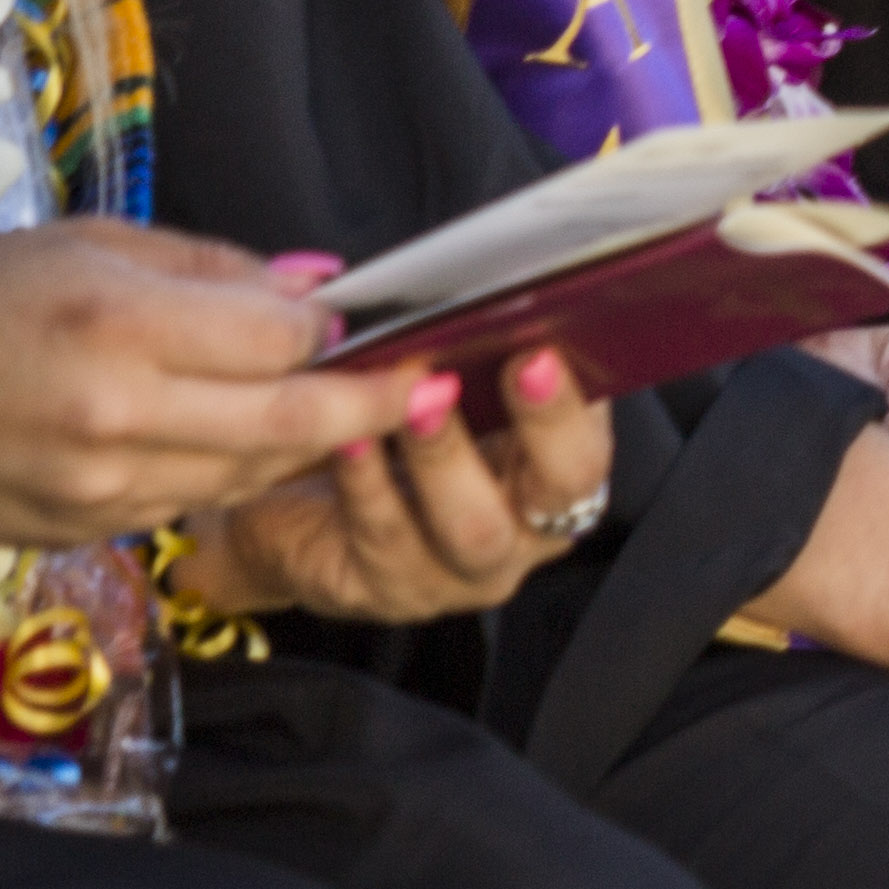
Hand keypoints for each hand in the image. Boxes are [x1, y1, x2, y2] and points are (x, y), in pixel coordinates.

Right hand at [0, 220, 403, 548]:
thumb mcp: (89, 244)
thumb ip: (214, 268)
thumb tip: (321, 285)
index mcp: (120, 324)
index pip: (283, 337)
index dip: (338, 328)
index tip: (378, 316)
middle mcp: (121, 414)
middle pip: (293, 419)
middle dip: (377, 405)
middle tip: (436, 386)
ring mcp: (108, 485)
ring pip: (258, 470)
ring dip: (317, 442)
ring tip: (363, 409)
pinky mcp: (97, 531)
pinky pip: (203, 499)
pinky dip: (242, 469)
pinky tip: (259, 439)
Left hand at [169, 347, 614, 623]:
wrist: (295, 512)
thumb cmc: (388, 440)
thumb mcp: (451, 397)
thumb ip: (488, 361)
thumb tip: (505, 296)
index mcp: (555, 476)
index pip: (592, 443)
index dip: (575, 403)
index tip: (544, 350)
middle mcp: (525, 531)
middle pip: (560, 491)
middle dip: (540, 423)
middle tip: (512, 364)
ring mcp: (459, 572)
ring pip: (473, 526)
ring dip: (446, 455)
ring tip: (415, 400)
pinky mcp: (387, 592)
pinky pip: (384, 537)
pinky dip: (368, 482)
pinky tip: (348, 439)